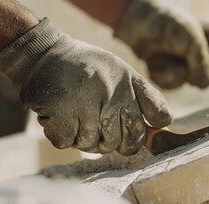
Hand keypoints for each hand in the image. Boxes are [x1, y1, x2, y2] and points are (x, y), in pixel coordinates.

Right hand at [0, 18, 171, 154]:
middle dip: (109, 142)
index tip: (134, 133)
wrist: (45, 54)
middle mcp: (113, 90)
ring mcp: (87, 101)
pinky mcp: (60, 111)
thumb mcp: (120, 74)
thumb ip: (142, 98)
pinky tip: (59, 116)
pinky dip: (62, 136)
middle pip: (124, 141)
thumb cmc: (87, 71)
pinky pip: (67, 143)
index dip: (147, 131)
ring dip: (82, 139)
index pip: (158, 114)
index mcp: (130, 81)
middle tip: (96, 127)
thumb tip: (163, 127)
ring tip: (75, 117)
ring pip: (93, 145)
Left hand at [114, 0, 208, 88]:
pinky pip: (173, 83)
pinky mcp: (169, 74)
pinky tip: (156, 62)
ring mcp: (185, 65)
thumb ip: (203, 63)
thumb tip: (204, 84)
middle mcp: (202, 54)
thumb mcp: (192, 39)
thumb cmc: (168, 23)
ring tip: (170, 57)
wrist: (137, 24)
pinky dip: (164, 75)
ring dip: (181, 73)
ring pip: (193, 82)